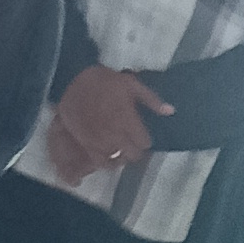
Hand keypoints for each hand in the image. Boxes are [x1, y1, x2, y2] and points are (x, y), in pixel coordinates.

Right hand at [49, 63, 170, 175]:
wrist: (72, 80)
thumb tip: (171, 112)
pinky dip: (107, 161)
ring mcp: (100, 141)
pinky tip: (108, 154)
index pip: (144, 143)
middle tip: (132, 143)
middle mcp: (116, 134)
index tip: (141, 135)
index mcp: (129, 119)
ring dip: (122, 156)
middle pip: (134, 155)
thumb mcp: (131, 83)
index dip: (145, 140)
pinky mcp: (86, 144)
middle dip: (135, 150)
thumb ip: (151, 99)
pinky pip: (100, 162)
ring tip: (120, 149)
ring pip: (118, 160)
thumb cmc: (104, 80)